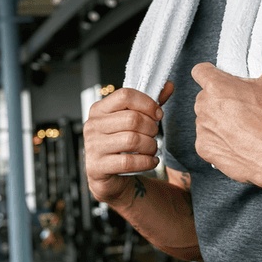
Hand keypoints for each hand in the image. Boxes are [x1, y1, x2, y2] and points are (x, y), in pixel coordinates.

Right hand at [83, 82, 172, 206]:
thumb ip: (149, 104)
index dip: (147, 103)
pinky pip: (128, 162)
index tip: (157, 114)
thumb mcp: (133, 121)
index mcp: (99, 109)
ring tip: (152, 148)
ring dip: (150, 146)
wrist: (108, 176)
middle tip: (154, 134)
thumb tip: (169, 85)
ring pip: (132, 140)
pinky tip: (151, 161)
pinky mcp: (97, 167)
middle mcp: (92, 125)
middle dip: (151, 128)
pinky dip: (146, 162)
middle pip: (132, 119)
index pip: (125, 95)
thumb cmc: (121, 144)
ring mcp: (92, 146)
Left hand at [191, 54, 261, 189]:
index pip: (200, 71)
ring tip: (242, 128)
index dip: (211, 73)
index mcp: (217, 87)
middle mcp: (204, 106)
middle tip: (242, 107)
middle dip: (220, 99)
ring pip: (205, 118)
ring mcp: (202, 129)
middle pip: (205, 96)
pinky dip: (218, 141)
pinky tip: (237, 142)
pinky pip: (207, 139)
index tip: (221, 80)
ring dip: (218, 120)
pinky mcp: (204, 149)